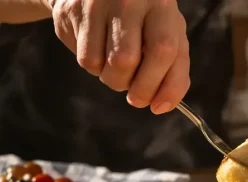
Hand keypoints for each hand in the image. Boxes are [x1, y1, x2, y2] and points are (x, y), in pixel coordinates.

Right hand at [47, 0, 189, 113]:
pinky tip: (101, 52)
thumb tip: (161, 106)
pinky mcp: (72, 11)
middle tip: (136, 95)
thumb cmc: (145, 18)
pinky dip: (95, 68)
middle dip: (134, 89)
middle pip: (126, 60)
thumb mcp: (169, 32)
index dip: (162, 85)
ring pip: (102, 64)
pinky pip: (84, 59)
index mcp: (160, 4)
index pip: (163, 49)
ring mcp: (96, 3)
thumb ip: (175, 68)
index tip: (157, 105)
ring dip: (113, 79)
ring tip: (119, 65)